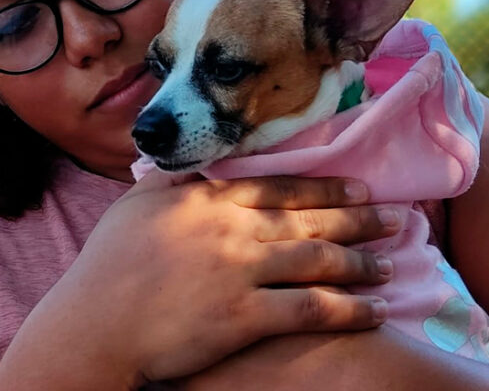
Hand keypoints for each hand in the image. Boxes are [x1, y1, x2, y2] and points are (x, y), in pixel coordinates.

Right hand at [0, 170, 402, 389]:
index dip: (325, 188)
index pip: (280, 187)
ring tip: (389, 264)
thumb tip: (202, 164)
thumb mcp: (136, 206)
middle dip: (359, 219)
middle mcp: (232, 229)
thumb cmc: (105, 268)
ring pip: (317, 261)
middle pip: (309, 220)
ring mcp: (240, 272)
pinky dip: (348, 309)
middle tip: (397, 217)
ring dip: (361, 262)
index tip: (359, 188)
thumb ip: (175, 181)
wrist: (91, 325)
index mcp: (208, 200)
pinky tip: (374, 310)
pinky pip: (309, 310)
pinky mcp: (244, 317)